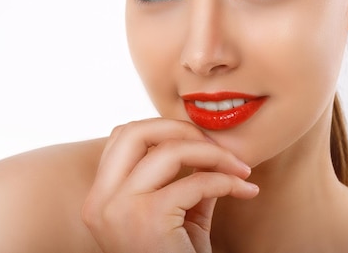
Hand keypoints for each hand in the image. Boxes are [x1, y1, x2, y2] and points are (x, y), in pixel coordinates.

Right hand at [81, 118, 258, 252]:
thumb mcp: (176, 215)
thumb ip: (184, 178)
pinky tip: (246, 190)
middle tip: (216, 146)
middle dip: (180, 127)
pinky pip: (196, 182)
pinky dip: (228, 181)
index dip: (162, 129)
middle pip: (134, 131)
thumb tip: (207, 142)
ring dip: (214, 153)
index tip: (198, 143)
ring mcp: (120, 209)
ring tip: (241, 168)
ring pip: (169, 150)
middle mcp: (101, 201)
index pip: (123, 138)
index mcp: (101, 198)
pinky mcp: (148, 219)